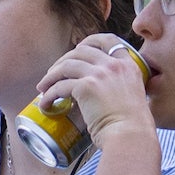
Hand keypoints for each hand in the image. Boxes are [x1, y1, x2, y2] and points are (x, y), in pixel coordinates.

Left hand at [37, 34, 152, 144]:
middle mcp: (114, 65)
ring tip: (43, 88)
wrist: (130, 134)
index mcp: (129, 65)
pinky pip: (59, 87)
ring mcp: (99, 74)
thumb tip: (100, 90)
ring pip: (65, 66)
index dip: (90, 42)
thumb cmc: (131, 124)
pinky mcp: (85, 87)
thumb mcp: (132, 95)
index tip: (77, 49)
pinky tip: (45, 104)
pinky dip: (48, 95)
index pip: (109, 40)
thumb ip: (119, 85)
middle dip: (63, 60)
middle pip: (81, 51)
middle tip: (53, 74)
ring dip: (50, 76)